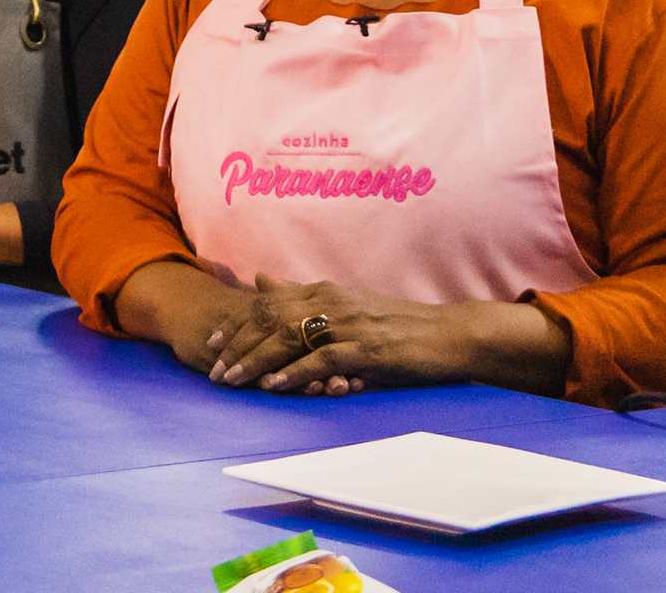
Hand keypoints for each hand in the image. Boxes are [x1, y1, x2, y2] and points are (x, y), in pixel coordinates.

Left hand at [199, 276, 570, 396]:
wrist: (451, 335)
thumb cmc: (400, 325)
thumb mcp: (348, 304)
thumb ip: (304, 295)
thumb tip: (261, 281)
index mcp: (326, 291)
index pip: (271, 304)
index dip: (239, 323)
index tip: (215, 342)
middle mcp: (332, 302)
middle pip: (272, 319)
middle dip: (239, 344)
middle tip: (214, 367)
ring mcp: (349, 326)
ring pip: (290, 339)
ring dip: (257, 360)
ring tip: (233, 380)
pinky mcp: (367, 350)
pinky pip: (323, 361)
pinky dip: (295, 373)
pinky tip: (275, 385)